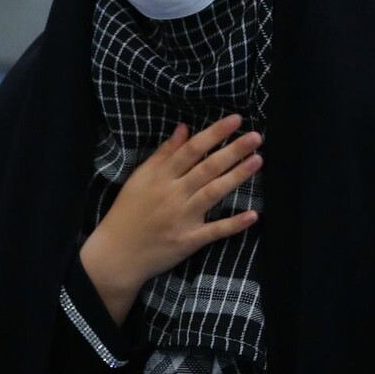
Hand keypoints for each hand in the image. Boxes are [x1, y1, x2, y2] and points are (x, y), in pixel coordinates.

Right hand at [80, 115, 261, 324]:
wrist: (117, 253)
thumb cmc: (128, 212)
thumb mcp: (139, 178)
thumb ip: (163, 154)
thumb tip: (184, 128)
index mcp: (161, 177)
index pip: (192, 149)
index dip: (215, 133)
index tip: (236, 120)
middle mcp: (173, 194)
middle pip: (207, 168)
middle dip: (232, 151)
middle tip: (256, 137)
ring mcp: (182, 218)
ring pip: (213, 193)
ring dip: (237, 176)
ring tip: (257, 161)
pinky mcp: (188, 241)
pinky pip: (214, 231)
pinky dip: (233, 224)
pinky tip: (252, 215)